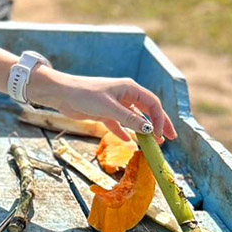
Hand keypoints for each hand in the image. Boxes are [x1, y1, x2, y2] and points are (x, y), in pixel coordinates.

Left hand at [31, 69, 177, 142]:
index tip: (162, 134)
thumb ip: (130, 119)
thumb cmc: (85, 95)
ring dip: (143, 130)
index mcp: (130, 88)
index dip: (160, 119)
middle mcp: (125, 95)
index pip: (152, 104)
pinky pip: (119, 124)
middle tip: (170, 138)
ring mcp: (115, 104)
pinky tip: (130, 142)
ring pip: (134, 118)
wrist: (61, 94)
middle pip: (147, 111)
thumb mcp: (110, 108)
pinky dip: (124, 132)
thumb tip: (150, 129)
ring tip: (153, 143)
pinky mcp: (104, 113)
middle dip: (159, 124)